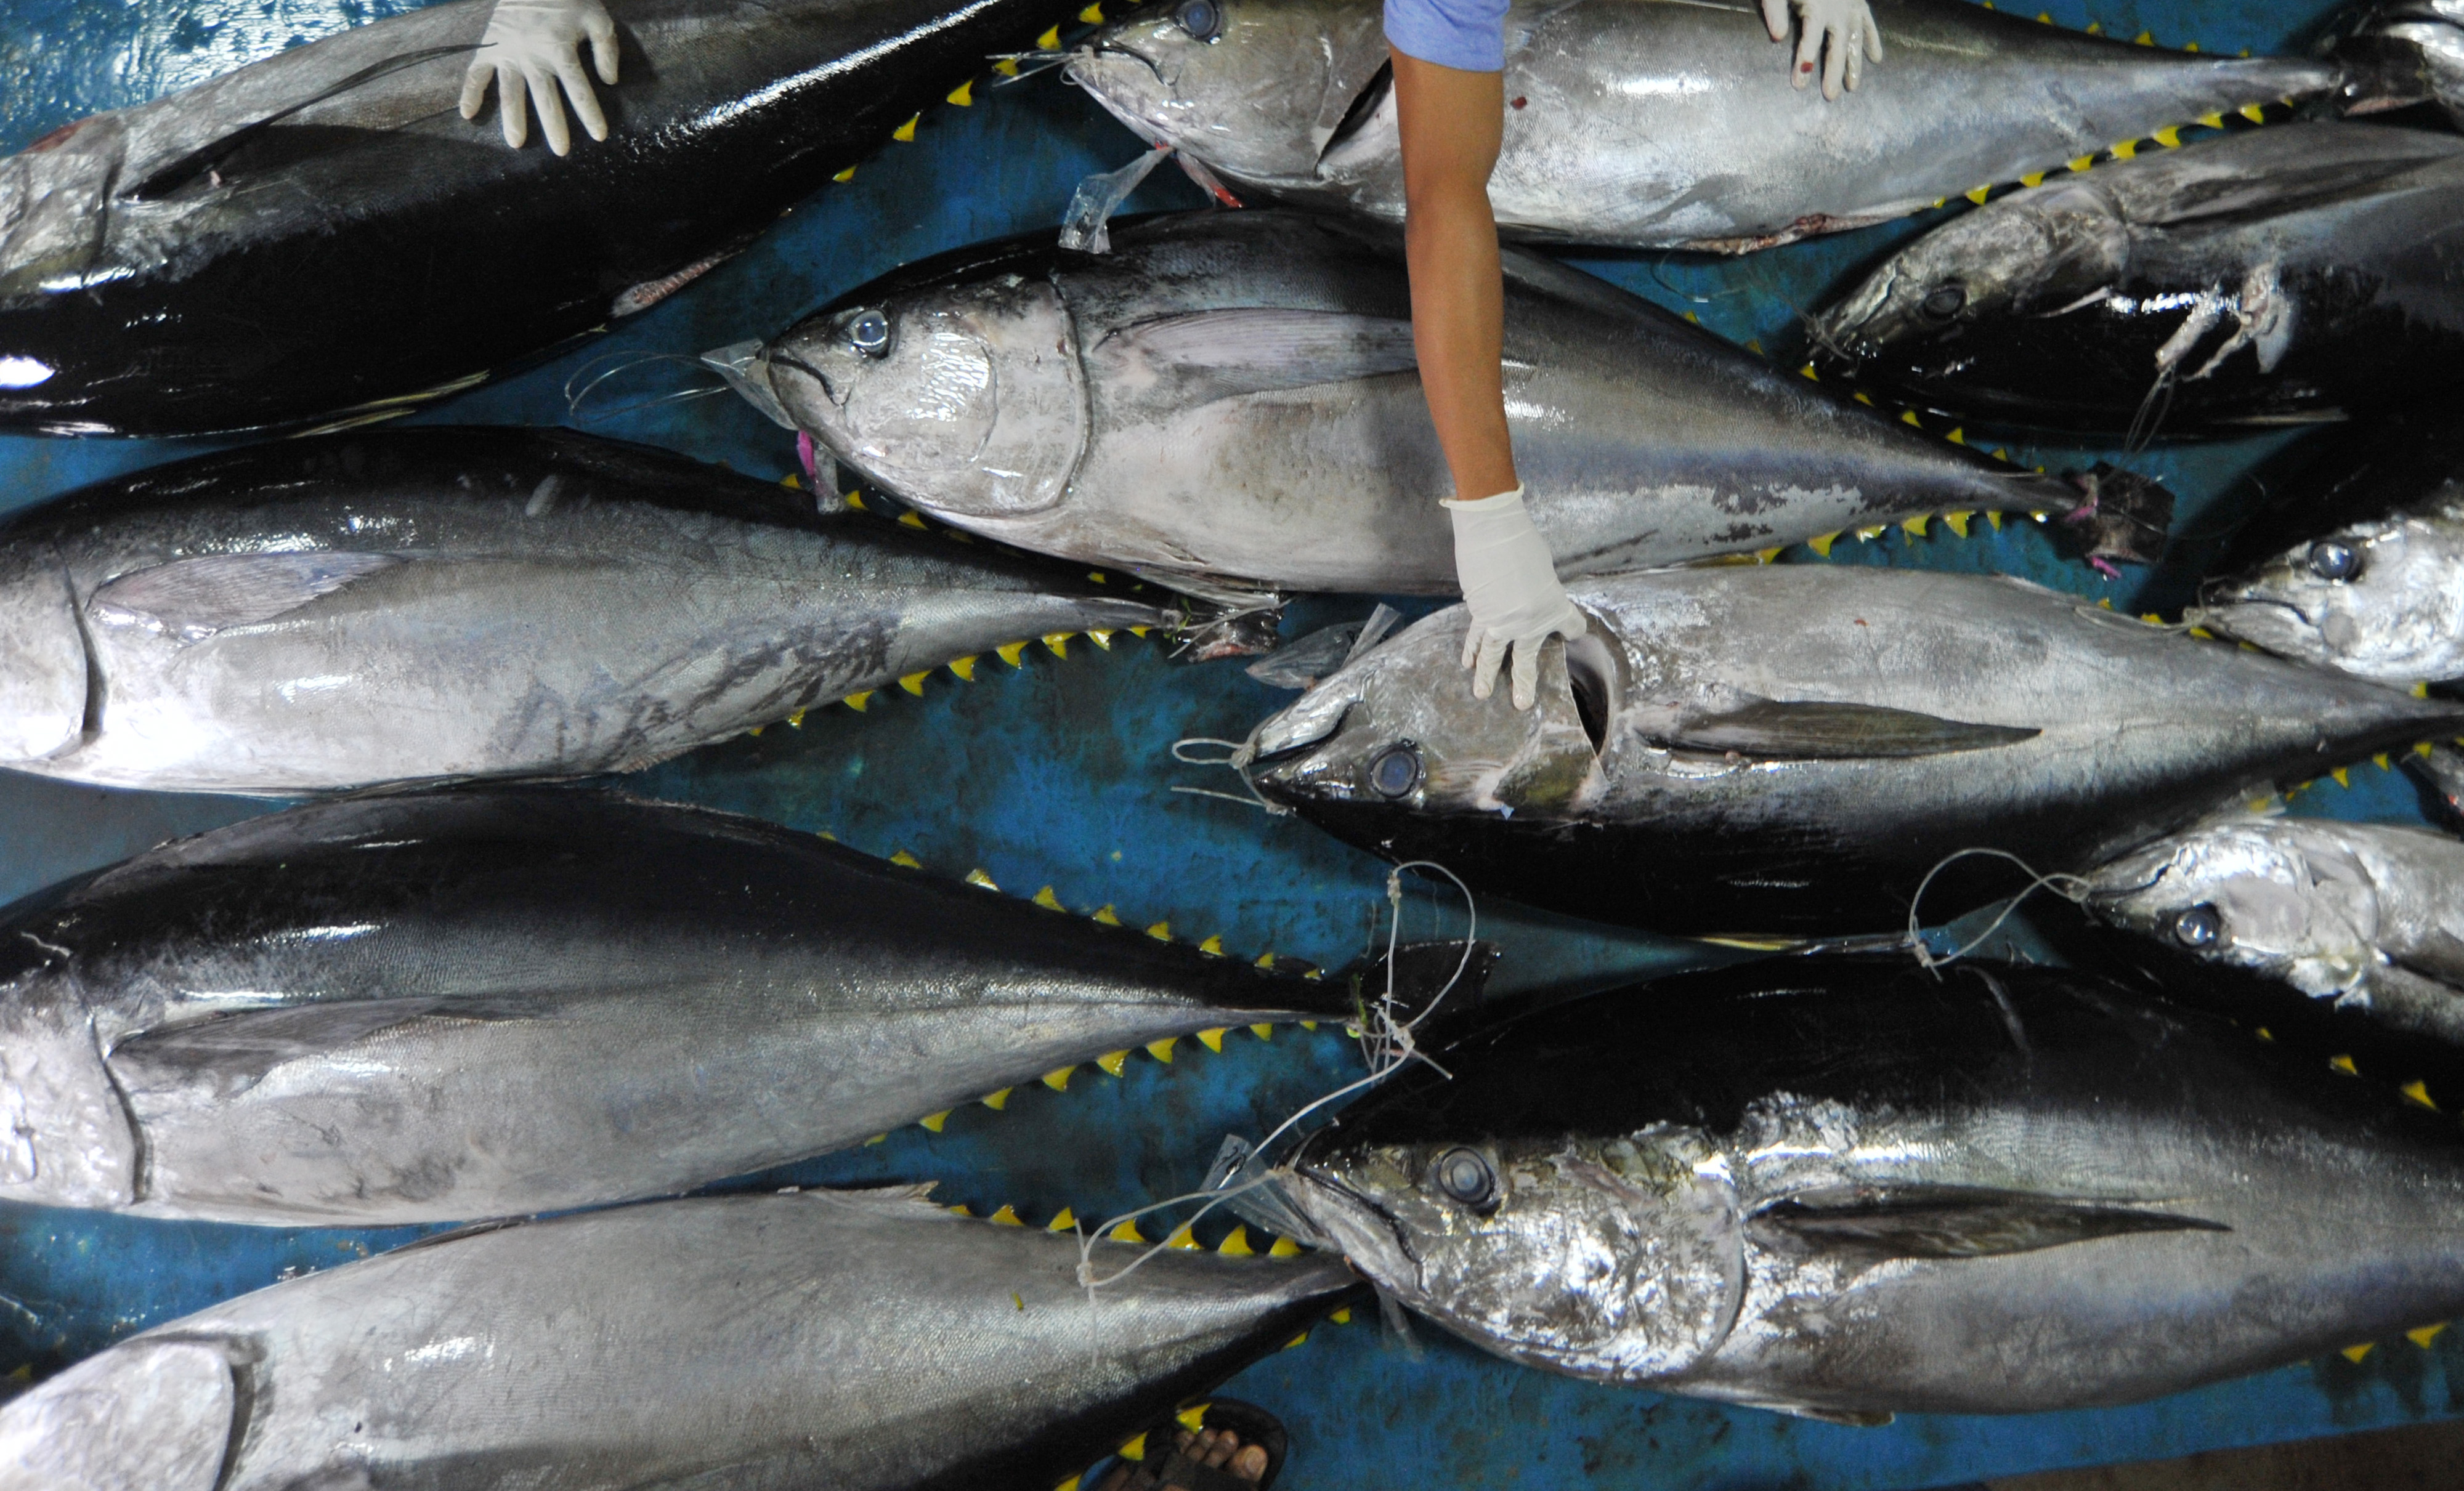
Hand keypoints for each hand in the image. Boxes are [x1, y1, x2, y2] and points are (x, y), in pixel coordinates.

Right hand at [459, 0, 620, 154]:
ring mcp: (508, 52)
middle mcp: (533, 55)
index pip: (578, 88)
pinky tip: (468, 115)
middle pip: (545, 97)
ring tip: (516, 142)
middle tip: (561, 151)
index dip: (590, 112)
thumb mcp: (596, 16)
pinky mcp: (489, 47)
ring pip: (510, 91)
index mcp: (560, 49)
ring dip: (513, 118)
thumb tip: (610, 81)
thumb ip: (606, 48)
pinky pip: (476, 72)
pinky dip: (470, 92)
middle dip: (554, 125)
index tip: (599, 135)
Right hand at [1444, 487, 1586, 711]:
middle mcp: (1529, 623)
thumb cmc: (1523, 542)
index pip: (1572, 626)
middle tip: (1522, 703)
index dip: (1573, 629)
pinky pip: (1477, 638)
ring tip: (1482, 694)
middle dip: (1524, 682)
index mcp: (1554, 607)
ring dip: (1487, 676)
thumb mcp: (1543, 568)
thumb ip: (1539, 588)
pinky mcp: (1480, 614)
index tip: (1574, 632)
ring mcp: (1502, 623)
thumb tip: (1528, 595)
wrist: (1493, 534)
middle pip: (1527, 659)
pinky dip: (1471, 650)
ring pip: (1494, 656)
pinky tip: (1467, 663)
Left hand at [1760, 0, 1883, 98]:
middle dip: (1833, 71)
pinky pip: (1868, 24)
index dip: (1804, 60)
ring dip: (1854, 64)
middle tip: (1829, 96)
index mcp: (1817, 7)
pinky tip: (1876, 59)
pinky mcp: (1859, 3)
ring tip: (1852, 87)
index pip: (1810, 38)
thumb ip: (1775, 11)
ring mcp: (1851, 7)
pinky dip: (1872, 40)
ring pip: (1855, 39)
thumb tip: (1777, 37)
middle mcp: (1838, 10)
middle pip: (1836, 45)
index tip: (1799, 83)